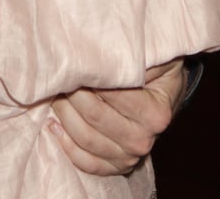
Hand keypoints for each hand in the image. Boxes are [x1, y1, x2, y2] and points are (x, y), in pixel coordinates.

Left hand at [48, 58, 185, 175]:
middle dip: (70, 93)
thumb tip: (101, 52)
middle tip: (58, 74)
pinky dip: (66, 145)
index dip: (87, 76)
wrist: (165, 94)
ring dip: (64, 114)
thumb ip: (131, 56)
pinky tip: (53, 124)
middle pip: (94, 116)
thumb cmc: (156, 70)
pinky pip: (87, 162)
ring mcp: (130, 156)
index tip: (72, 60)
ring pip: (86, 138)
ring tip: (54, 92)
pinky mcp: (117, 166)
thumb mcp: (152, 56)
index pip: (111, 94)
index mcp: (155, 114)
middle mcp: (144, 139)